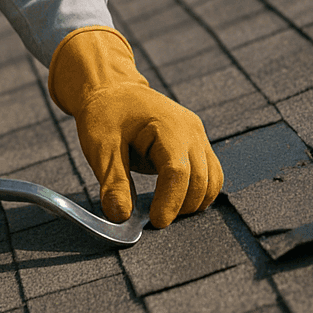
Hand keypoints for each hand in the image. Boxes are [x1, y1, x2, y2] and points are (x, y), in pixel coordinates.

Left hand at [49, 27, 223, 227]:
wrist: (113, 90)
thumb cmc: (105, 114)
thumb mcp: (100, 147)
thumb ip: (113, 182)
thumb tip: (121, 217)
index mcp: (166, 126)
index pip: (178, 172)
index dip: (170, 201)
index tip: (156, 222)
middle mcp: (190, 130)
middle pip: (200, 180)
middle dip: (181, 206)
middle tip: (154, 221)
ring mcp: (198, 136)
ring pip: (212, 181)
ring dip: (193, 202)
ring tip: (164, 211)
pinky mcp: (197, 144)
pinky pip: (210, 175)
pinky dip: (198, 193)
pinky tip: (175, 200)